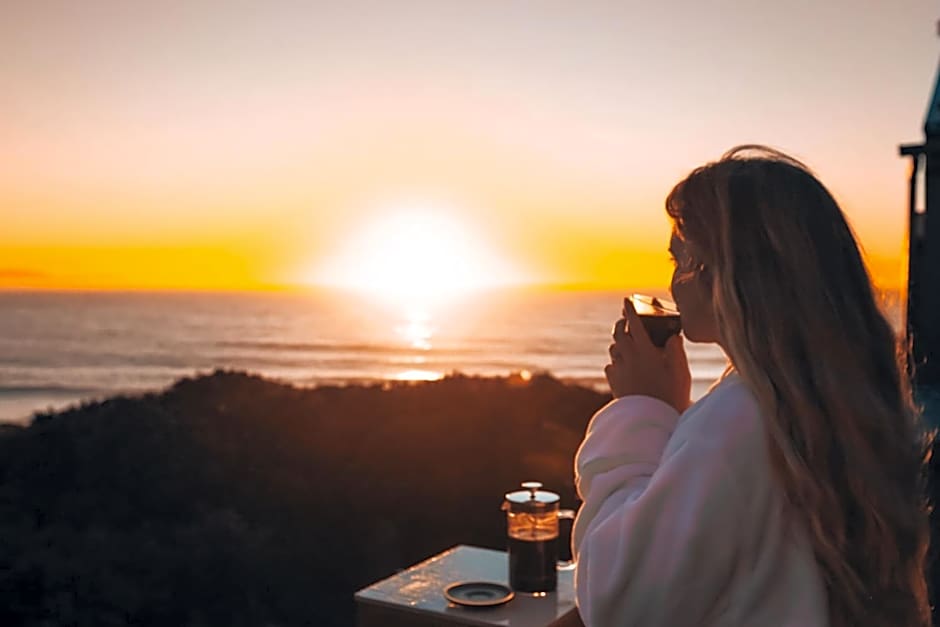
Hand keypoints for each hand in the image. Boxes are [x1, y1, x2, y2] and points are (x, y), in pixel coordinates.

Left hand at [605, 297, 691, 411]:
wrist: (650, 422)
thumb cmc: (670, 396)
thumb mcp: (680, 372)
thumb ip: (676, 351)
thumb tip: (672, 336)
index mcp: (644, 351)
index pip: (635, 323)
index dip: (630, 310)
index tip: (627, 300)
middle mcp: (628, 358)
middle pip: (618, 333)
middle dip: (621, 324)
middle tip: (626, 320)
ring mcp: (619, 371)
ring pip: (613, 349)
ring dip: (619, 343)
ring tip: (627, 343)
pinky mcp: (614, 383)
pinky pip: (611, 366)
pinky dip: (616, 362)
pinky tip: (624, 366)